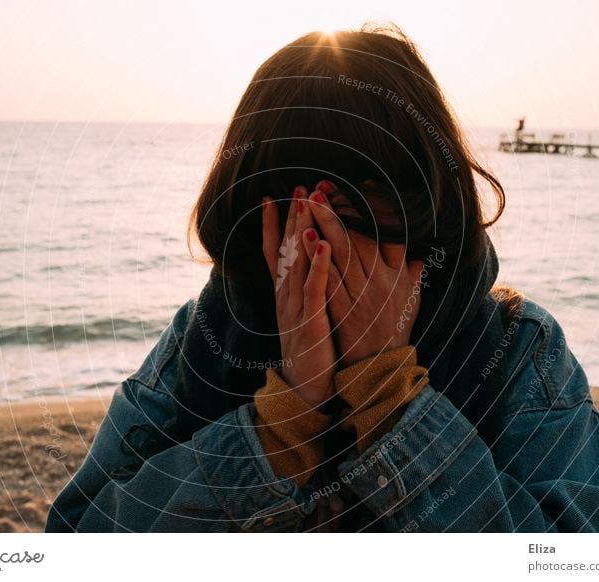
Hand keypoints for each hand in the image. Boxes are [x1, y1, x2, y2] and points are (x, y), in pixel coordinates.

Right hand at [262, 187, 335, 406]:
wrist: (305, 390)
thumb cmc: (312, 352)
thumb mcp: (309, 316)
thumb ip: (312, 291)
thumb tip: (317, 269)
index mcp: (286, 294)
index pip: (276, 252)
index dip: (275, 225)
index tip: (274, 198)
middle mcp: (285, 296)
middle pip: (287, 249)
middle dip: (293, 216)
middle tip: (298, 187)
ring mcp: (295, 308)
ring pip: (297, 262)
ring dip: (302, 231)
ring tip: (306, 203)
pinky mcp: (310, 321)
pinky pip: (314, 289)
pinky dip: (318, 265)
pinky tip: (324, 244)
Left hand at [304, 181, 424, 367]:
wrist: (378, 368)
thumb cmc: (393, 330)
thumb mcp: (411, 300)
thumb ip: (414, 271)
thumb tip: (421, 244)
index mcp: (398, 276)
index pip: (389, 232)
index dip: (376, 205)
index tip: (363, 182)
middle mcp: (381, 283)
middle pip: (361, 237)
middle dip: (341, 208)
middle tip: (323, 185)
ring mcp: (361, 296)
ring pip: (342, 252)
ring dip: (325, 223)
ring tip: (309, 200)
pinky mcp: (341, 310)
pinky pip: (327, 277)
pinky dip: (316, 256)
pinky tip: (304, 236)